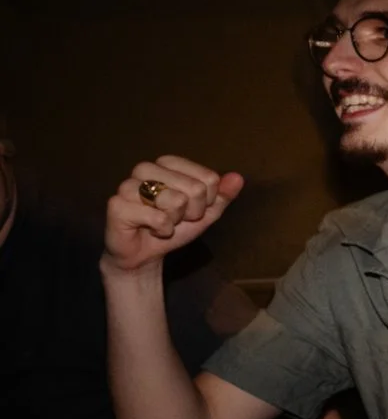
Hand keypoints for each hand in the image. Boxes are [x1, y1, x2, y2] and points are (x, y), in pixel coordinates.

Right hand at [104, 156, 242, 272]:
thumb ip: (222, 196)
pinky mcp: (117, 205)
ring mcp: (128, 185)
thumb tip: (238, 178)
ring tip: (162, 222)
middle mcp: (146, 169)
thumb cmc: (173, 228)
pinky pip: (158, 217)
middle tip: (175, 219)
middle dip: (191, 212)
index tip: (190, 209)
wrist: (144, 254)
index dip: (206, 201)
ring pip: (176, 200)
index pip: (209, 178)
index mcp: (168, 164)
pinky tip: (151, 230)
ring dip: (175, 220)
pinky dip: (162, 230)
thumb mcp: (204, 213)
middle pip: (195, 188)